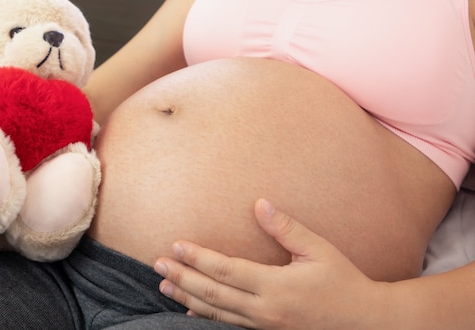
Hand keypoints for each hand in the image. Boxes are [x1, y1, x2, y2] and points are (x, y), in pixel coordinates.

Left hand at [154, 199, 387, 329]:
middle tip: (157, 264)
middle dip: (182, 277)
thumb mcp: (319, 249)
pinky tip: (188, 310)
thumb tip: (259, 203)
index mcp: (276, 286)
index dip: (198, 258)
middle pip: (212, 293)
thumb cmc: (343, 281)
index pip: (226, 270)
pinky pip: (228, 325)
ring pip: (215, 312)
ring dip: (186, 297)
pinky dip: (205, 317)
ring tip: (164, 285)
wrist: (364, 322)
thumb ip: (286, 228)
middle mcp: (265, 309)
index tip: (176, 246)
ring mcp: (264, 326)